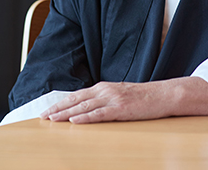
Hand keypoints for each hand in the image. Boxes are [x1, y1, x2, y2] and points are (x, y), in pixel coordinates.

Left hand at [40, 77, 207, 123]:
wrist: (164, 94)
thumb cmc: (142, 98)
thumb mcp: (119, 95)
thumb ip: (104, 99)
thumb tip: (88, 107)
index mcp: (103, 87)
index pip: (77, 96)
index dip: (61, 103)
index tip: (48, 111)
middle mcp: (104, 90)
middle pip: (75, 100)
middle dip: (58, 109)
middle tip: (43, 117)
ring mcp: (112, 99)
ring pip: (83, 107)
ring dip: (66, 114)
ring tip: (53, 120)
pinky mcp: (121, 109)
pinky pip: (99, 114)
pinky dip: (85, 117)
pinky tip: (75, 121)